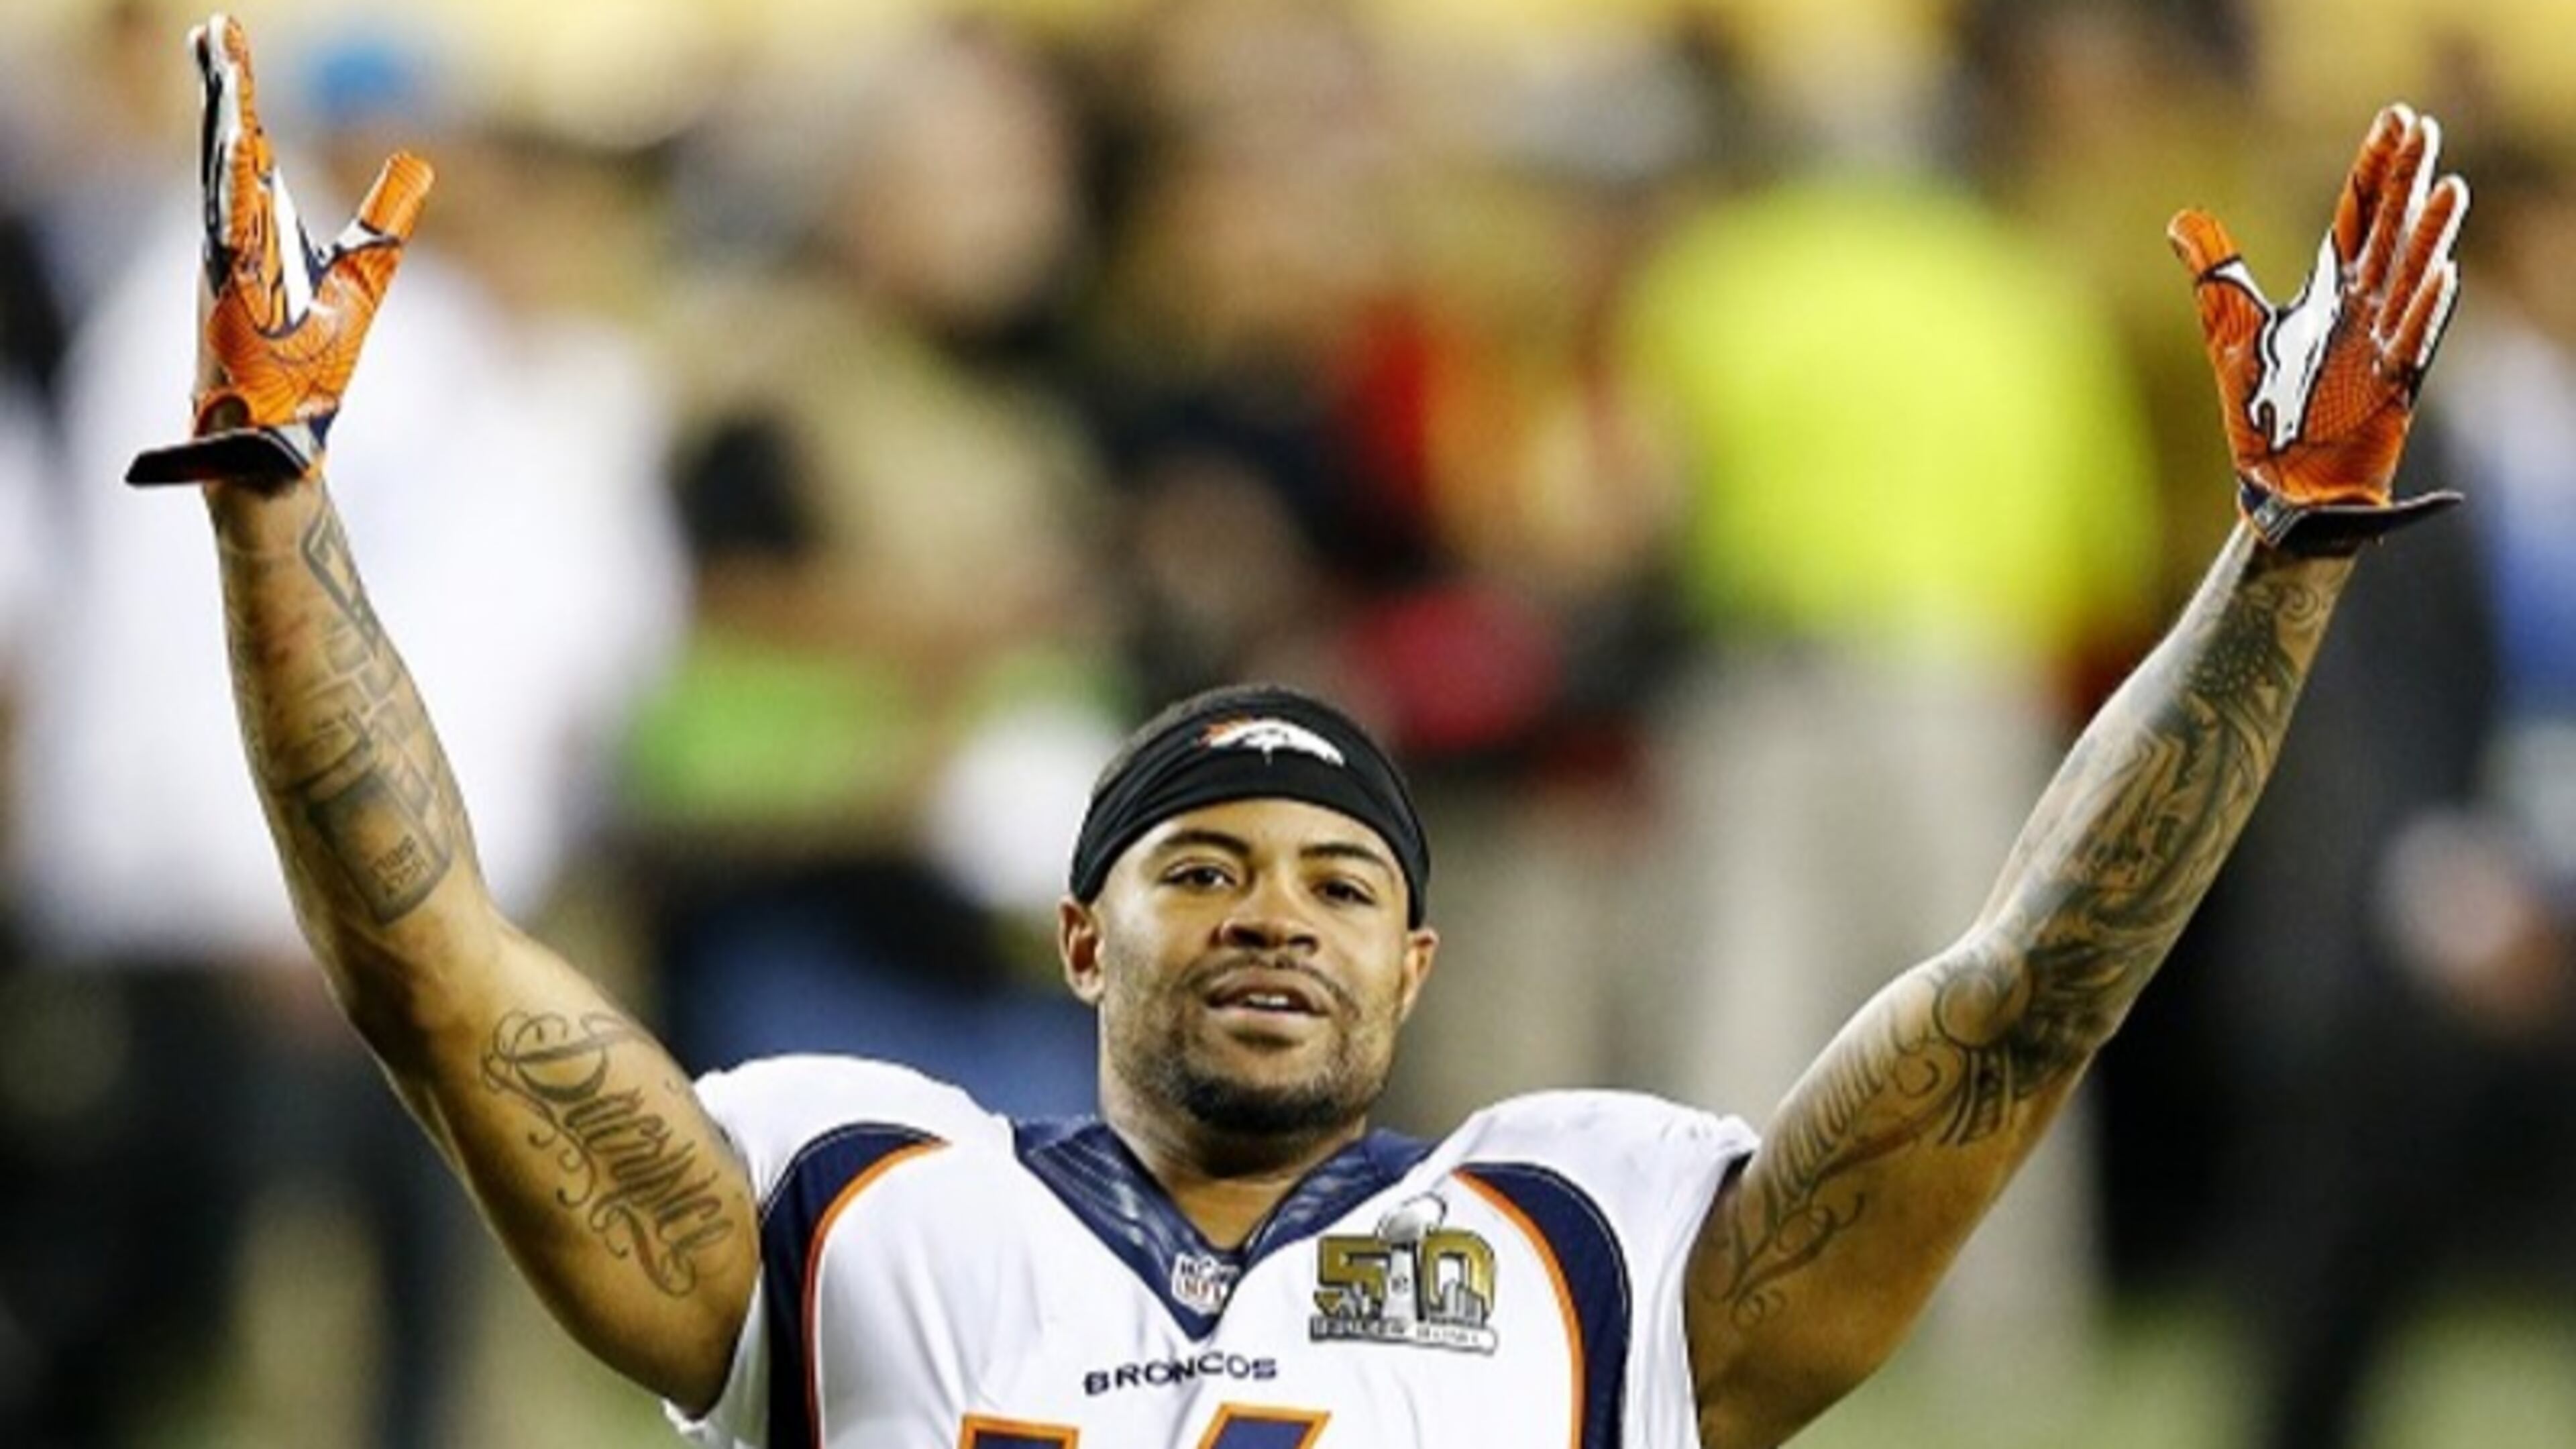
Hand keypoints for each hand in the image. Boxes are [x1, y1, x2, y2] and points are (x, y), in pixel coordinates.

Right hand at [126, 13, 432, 486]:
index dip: (239, 96)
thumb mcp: (363, 278)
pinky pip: (230, 239)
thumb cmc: (309, 370)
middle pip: (227, 153)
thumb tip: (418, 162)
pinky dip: (231, 194)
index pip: (245, 151)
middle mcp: (230, 245)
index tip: (227, 39)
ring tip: (222, 59)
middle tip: (217, 29)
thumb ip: (385, 220)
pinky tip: (239, 150)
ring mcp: (224, 272)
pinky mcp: (228, 306)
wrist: (277, 448)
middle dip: (224, 90)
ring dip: (224, 126)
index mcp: (253, 235)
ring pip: (223, 183)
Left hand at [2168, 104, 2468, 554]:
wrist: (2275, 481)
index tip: (2395, 118)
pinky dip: (2426, 312)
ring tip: (2446, 189)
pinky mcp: (2390, 390)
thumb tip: (2182, 219)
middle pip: (2390, 233)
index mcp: (2331, 291)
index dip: (2374, 168)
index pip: (2356, 215)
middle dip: (2406, 183)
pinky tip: (2444, 274)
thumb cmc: (2263, 409)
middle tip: (2425, 128)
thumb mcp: (2228, 329)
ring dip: (2429, 236)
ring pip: (2412, 281)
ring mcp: (2381, 346)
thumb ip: (2214, 273)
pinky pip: (2413, 345)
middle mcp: (2364, 310)